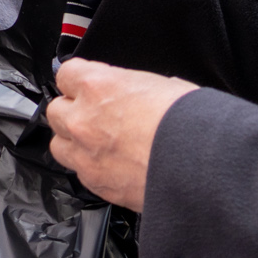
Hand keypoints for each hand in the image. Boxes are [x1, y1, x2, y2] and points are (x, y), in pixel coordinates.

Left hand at [44, 57, 194, 210]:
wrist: (201, 167)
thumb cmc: (190, 123)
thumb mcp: (164, 85)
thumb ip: (135, 87)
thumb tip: (135, 92)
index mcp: (98, 86)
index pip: (66, 73)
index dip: (79, 79)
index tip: (86, 84)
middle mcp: (84, 120)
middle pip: (56, 110)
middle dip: (73, 111)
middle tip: (95, 115)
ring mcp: (86, 155)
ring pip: (59, 144)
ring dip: (73, 141)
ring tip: (98, 143)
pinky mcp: (96, 184)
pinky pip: (78, 172)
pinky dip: (89, 167)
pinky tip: (111, 165)